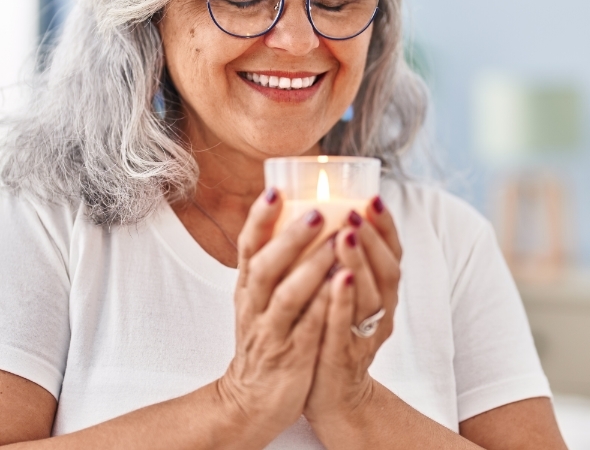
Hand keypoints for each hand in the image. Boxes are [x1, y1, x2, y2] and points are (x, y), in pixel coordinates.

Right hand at [216, 188, 335, 444]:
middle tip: (317, 212)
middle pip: (264, 266)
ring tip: (337, 243)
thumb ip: (274, 265)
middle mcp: (255, 307)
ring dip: (311, 268)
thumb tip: (297, 217)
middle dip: (290, 238)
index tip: (275, 190)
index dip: (259, 218)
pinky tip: (342, 286)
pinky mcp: (291, 357)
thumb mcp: (260, 301)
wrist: (251, 401)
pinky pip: (307, 329)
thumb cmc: (265, 341)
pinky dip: (323, 306)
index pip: (248, 247)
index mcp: (248, 289)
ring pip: (286, 296)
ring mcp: (272, 332)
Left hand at [303, 196, 402, 429]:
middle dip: (371, 239)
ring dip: (358, 264)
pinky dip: (340, 302)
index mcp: (382, 295)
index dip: (386, 227)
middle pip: (386, 272)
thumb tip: (325, 211)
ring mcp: (363, 336)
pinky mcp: (343, 358)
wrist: (328, 395)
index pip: (393, 255)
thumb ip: (342, 261)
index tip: (373, 197)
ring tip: (344, 236)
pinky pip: (344, 327)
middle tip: (355, 211)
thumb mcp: (343, 295)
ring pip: (368, 297)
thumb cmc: (331, 334)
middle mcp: (380, 313)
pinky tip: (334, 280)